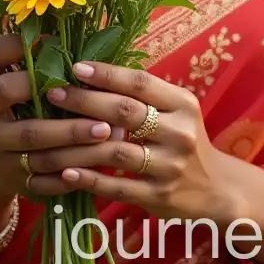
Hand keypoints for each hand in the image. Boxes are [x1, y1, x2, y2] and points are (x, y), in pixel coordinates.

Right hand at [0, 36, 116, 201]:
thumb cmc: (17, 96)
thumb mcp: (11, 72)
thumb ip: (34, 55)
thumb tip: (76, 31)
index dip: (19, 43)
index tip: (54, 39)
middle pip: (6, 92)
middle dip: (48, 87)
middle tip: (90, 88)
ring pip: (31, 140)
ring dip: (72, 136)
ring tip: (107, 130)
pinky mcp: (5, 172)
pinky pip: (40, 175)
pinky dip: (70, 171)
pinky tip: (96, 164)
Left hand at [20, 61, 234, 222]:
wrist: (216, 189)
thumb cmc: (183, 140)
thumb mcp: (175, 112)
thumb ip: (143, 96)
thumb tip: (93, 72)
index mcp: (182, 104)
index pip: (140, 83)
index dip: (106, 74)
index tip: (75, 67)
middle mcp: (179, 132)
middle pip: (125, 112)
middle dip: (85, 101)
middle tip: (54, 93)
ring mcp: (169, 166)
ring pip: (115, 151)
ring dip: (77, 144)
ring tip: (47, 137)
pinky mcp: (159, 196)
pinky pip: (117, 185)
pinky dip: (89, 178)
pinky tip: (66, 172)